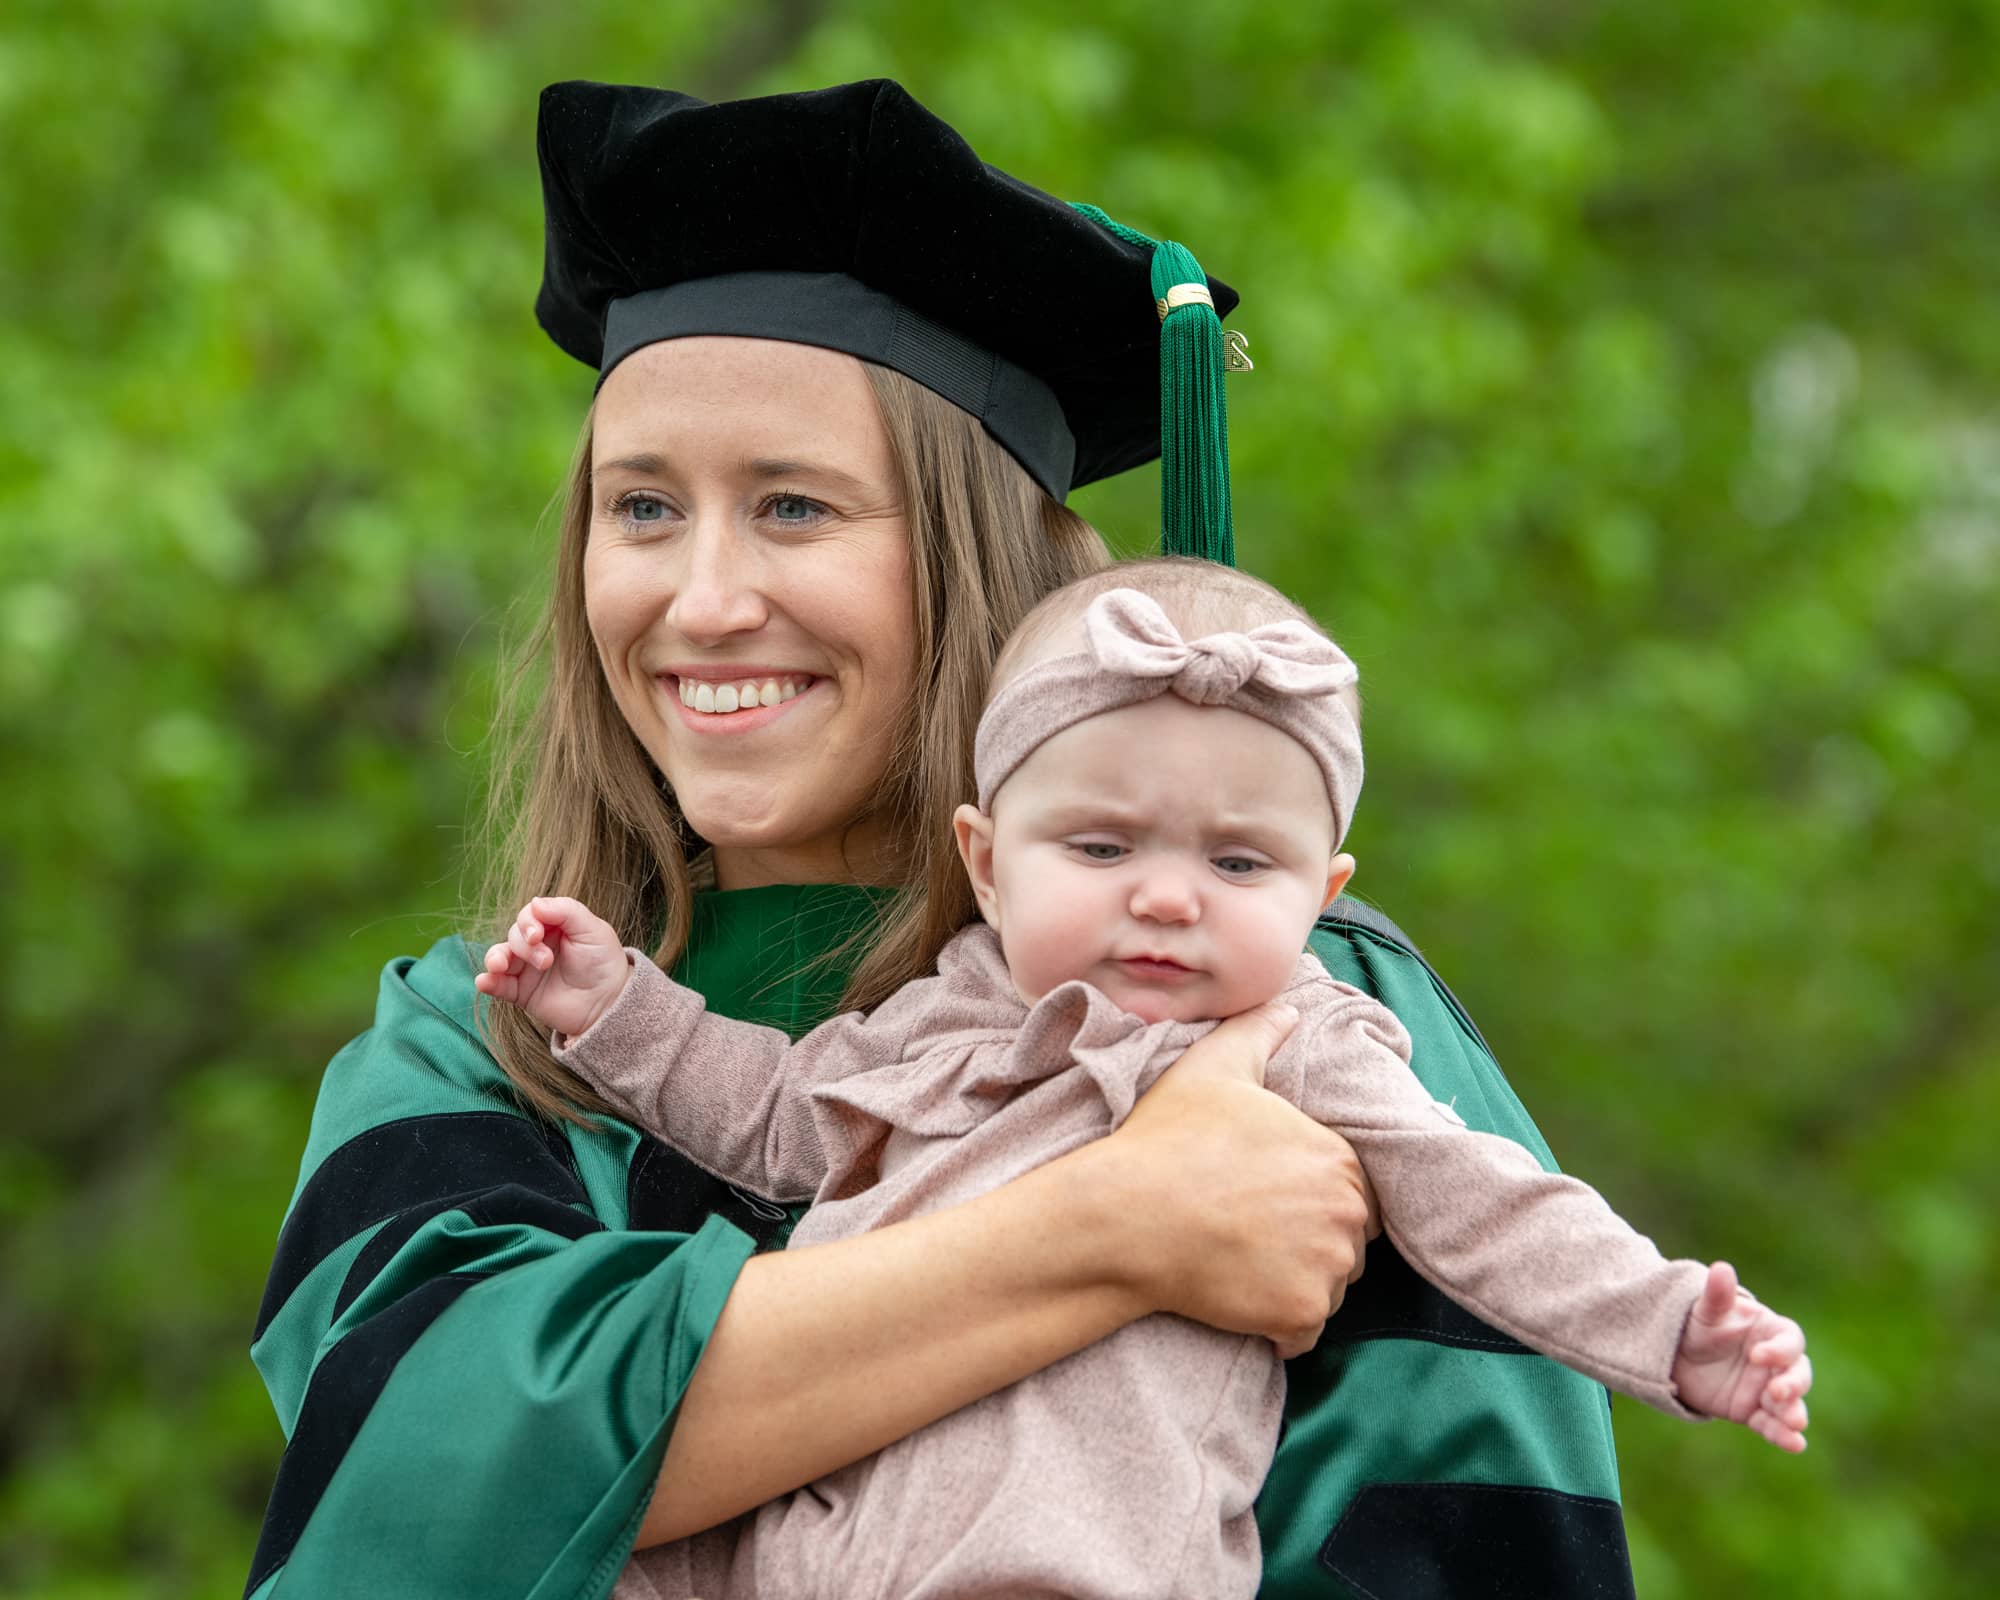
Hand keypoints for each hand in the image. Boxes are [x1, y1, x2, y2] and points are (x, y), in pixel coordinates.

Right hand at [473, 895, 631, 1039]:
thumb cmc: (604, 962)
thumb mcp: (592, 930)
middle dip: (525, 946)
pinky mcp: (521, 992)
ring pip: (499, 956)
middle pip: (514, 935)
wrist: (609, 1002)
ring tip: (499, 966)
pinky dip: (487, 982)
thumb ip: (565, 911)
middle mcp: (537, 944)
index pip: (528, 915)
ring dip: (496, 958)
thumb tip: (534, 902)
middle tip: (546, 962)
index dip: (527, 922)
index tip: (537, 935)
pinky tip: (484, 982)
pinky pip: (498, 985)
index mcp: (554, 925)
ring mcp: (527, 968)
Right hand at [1096, 1001, 1378, 1358]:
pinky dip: (1280, 1326)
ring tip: (1244, 1265)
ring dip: (1296, 1284)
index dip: (1314, 1196)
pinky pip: (1303, 1331)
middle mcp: (1346, 1215)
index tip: (1269, 1199)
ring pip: (1328, 1288)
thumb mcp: (1212, 1069)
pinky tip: (1241, 1299)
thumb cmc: (1169, 1140)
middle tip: (1253, 1233)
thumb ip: (1257, 1033)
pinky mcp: (1299, 1315)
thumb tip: (1286, 1009)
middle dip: (1311, 1243)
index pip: (1356, 1191)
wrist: (1126, 1215)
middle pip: (1347, 1243)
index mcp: (1338, 1158)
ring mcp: (1326, 1269)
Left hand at [1672, 1261, 1811, 1451]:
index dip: (1779, 1349)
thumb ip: (1717, 1295)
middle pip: (1798, 1373)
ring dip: (1793, 1413)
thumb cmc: (1698, 1324)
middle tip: (1778, 1391)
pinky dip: (1783, 1435)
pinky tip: (1795, 1445)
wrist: (1676, 1355)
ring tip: (1795, 1423)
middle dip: (1793, 1384)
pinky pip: (1772, 1426)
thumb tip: (1722, 1267)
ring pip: (1789, 1404)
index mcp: (1771, 1332)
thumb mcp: (1705, 1310)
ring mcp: (1766, 1389)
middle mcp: (1776, 1363)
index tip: (1758, 1355)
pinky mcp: (1752, 1412)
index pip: (1789, 1340)